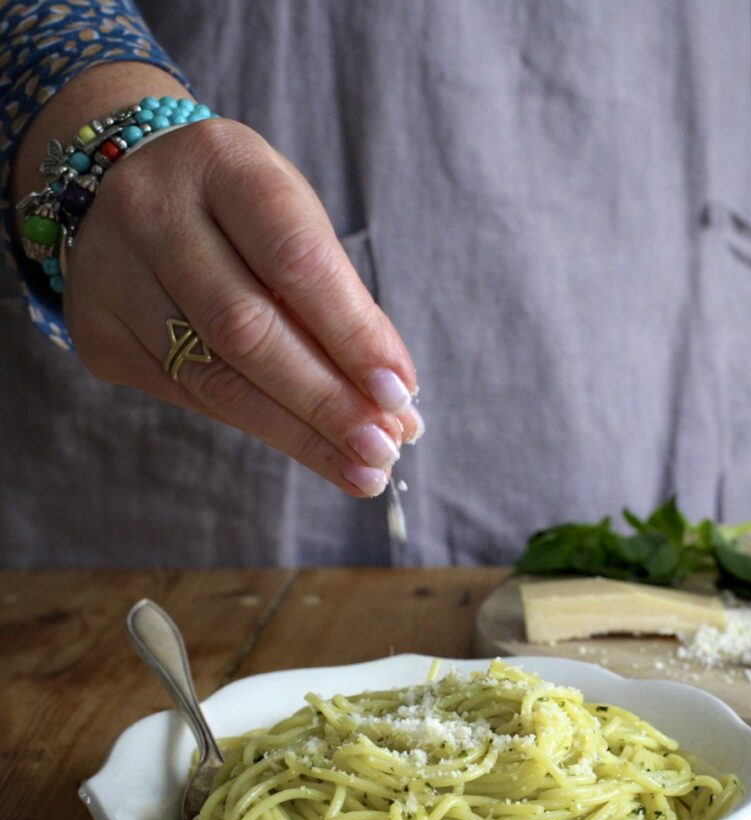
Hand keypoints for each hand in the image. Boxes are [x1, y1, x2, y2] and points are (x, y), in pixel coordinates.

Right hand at [14, 65, 419, 498]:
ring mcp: (111, 275)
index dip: (351, 333)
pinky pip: (189, 396)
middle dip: (326, 403)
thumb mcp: (294, 218)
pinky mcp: (96, 332)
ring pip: (213, 378)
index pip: (295, 259)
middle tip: (384, 449)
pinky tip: (307, 444)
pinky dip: (258, 424)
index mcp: (221, 165)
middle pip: (247, 330)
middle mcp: (152, 212)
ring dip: (299, 434)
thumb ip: (340, 299)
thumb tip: (394, 399)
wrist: (118, 179)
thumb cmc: (238, 208)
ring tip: (361, 468)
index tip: (399, 392)